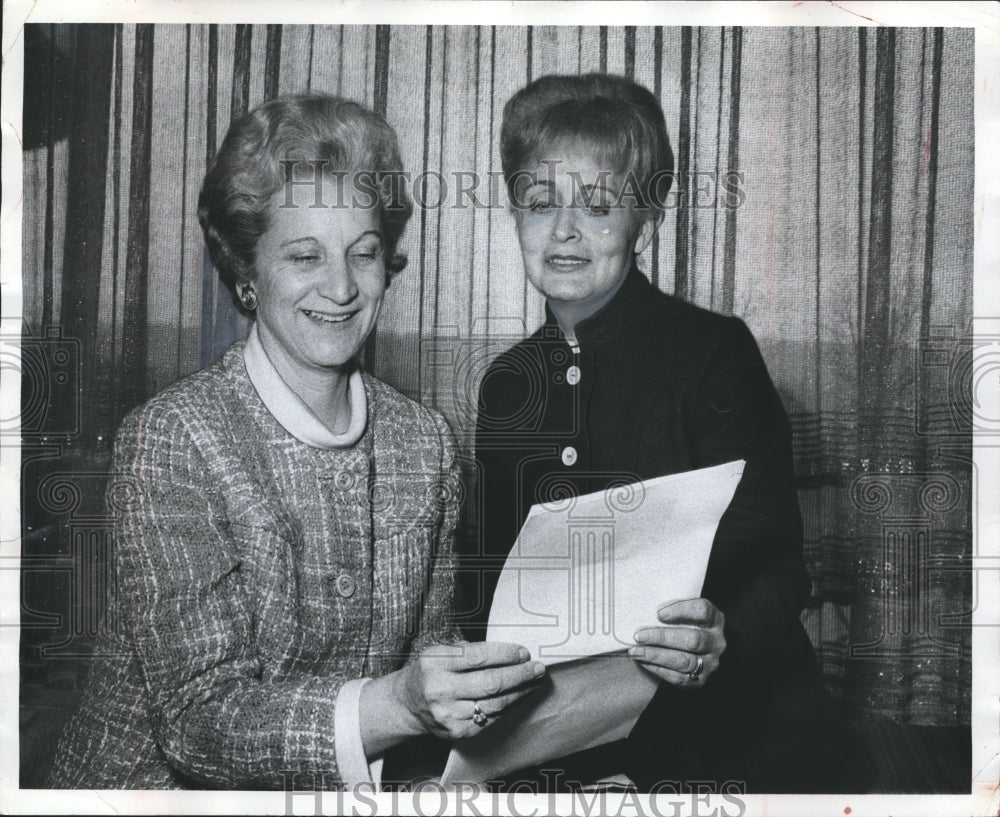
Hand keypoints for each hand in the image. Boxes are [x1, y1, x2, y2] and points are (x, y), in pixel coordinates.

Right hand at [394, 641, 545, 739]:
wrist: (407, 704)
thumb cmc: (430, 671)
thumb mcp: (440, 652)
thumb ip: (469, 651)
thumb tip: (511, 652)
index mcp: (435, 663)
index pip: (478, 657)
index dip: (505, 654)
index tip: (524, 652)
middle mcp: (440, 690)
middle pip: (490, 683)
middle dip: (520, 675)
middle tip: (538, 668)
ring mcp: (449, 714)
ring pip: (495, 704)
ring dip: (520, 692)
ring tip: (534, 681)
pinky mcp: (458, 732)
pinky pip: (492, 718)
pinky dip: (509, 706)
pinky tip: (519, 696)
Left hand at [628, 598, 725, 688]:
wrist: (691, 653)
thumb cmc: (681, 626)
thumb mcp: (683, 613)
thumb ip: (671, 608)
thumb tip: (643, 607)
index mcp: (715, 619)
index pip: (703, 610)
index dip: (681, 610)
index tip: (658, 613)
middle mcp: (716, 642)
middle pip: (693, 639)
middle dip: (662, 637)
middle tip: (639, 635)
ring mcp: (710, 663)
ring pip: (685, 661)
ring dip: (656, 655)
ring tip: (636, 651)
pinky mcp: (700, 681)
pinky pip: (679, 678)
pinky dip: (658, 669)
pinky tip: (643, 661)